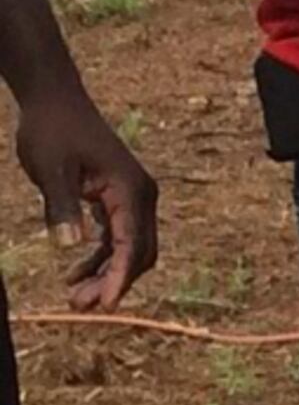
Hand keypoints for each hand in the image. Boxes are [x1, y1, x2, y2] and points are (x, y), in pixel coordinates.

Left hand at [12, 81, 157, 310]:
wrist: (55, 100)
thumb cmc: (52, 130)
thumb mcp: (50, 169)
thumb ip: (61, 208)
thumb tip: (69, 246)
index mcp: (131, 190)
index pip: (132, 245)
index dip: (119, 278)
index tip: (104, 305)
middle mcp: (141, 196)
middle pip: (140, 252)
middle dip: (114, 281)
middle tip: (80, 305)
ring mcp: (132, 196)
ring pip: (130, 246)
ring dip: (107, 272)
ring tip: (74, 296)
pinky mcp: (118, 195)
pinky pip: (118, 234)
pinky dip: (102, 255)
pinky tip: (76, 270)